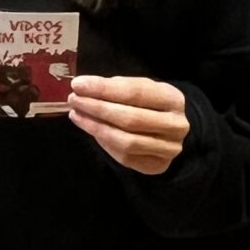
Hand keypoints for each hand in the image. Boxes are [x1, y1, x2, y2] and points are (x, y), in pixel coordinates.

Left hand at [68, 75, 189, 175]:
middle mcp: (176, 125)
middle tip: (73, 100)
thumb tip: (83, 87)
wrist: (171, 130)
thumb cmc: (150, 104)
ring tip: (76, 115)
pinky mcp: (158, 165)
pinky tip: (90, 129)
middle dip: (97, 108)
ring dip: (96, 127)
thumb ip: (116, 88)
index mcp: (173, 99)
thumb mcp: (140, 88)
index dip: (104, 88)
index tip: (79, 84)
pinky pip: (125, 157)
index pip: (135, 92)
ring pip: (126, 141)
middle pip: (130, 118)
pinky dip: (104, 142)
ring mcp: (169, 148)